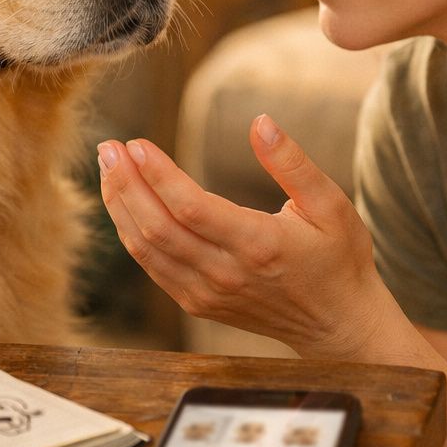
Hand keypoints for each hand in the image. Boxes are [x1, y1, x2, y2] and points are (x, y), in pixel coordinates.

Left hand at [96, 114, 391, 358]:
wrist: (338, 324)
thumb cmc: (339, 258)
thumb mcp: (331, 204)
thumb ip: (293, 164)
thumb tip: (261, 122)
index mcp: (259, 245)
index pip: (191, 208)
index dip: (158, 175)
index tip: (136, 144)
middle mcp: (226, 274)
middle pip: (157, 228)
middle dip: (126, 185)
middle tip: (108, 148)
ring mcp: (208, 294)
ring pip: (147, 250)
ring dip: (120, 207)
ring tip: (107, 168)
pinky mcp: (199, 304)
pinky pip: (153, 267)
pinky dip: (131, 233)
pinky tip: (123, 203)